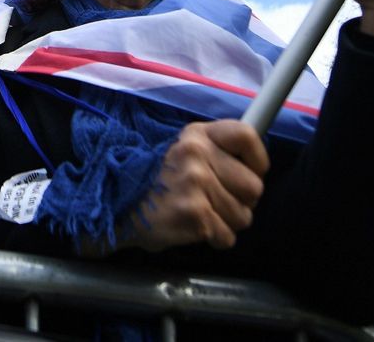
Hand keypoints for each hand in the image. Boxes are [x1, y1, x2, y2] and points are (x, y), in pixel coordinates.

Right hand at [118, 120, 268, 252]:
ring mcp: (196, 185)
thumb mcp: (182, 149)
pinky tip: (195, 228)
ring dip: (227, 222)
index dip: (258, 160)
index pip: (247, 136)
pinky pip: (227, 236)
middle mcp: (198, 156)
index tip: (253, 173)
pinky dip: (215, 238)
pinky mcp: (195, 216)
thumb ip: (216, 151)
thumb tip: (255, 167)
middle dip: (242, 201)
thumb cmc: (154, 180)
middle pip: (254, 186)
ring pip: (243, 216)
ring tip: (202, 214)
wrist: (115, 203)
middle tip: (219, 201)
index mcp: (197, 136)